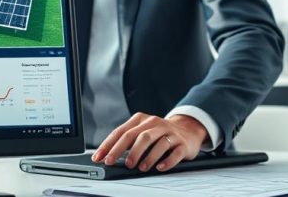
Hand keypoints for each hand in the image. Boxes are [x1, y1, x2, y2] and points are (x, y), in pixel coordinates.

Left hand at [91, 112, 207, 172]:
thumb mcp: (142, 132)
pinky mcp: (182, 143)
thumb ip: (127, 141)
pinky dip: (167, 161)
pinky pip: (175, 152)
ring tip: (139, 167)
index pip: (122, 131)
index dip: (109, 145)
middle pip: (138, 136)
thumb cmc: (159, 134)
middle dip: (123, 150)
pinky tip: (160, 167)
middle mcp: (155, 123)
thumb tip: (108, 156)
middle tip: (114, 162)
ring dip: (146, 156)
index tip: (99, 157)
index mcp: (141, 120)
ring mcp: (170, 133)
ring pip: (157, 142)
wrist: (188, 129)